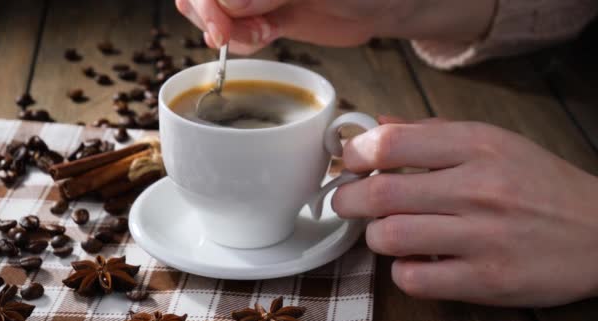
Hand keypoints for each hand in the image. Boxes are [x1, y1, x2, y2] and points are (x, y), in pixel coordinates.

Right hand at [175, 0, 496, 54]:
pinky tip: (261, 36)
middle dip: (208, 13)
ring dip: (225, 29)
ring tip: (259, 33)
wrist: (390, 4)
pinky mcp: (265, 12)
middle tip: (228, 35)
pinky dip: (240, 39)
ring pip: (212, 10)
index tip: (220, 22)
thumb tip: (228, 0)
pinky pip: (235, 28)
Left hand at [332, 117, 597, 306]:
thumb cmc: (539, 183)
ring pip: (391, 237)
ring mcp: (484, 237)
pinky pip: (414, 279)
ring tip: (386, 232)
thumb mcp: (493, 142)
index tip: (348, 163)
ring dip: (375, 237)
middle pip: (381, 193)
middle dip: (348, 199)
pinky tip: (413, 260)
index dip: (356, 154)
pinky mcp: (487, 280)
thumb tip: (377, 125)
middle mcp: (479, 188)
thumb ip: (432, 132)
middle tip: (346, 201)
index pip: (392, 143)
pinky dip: (401, 271)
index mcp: (478, 146)